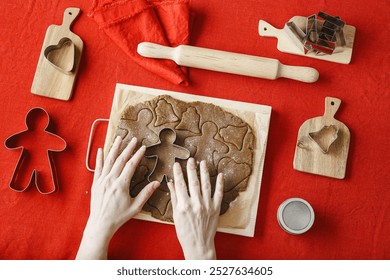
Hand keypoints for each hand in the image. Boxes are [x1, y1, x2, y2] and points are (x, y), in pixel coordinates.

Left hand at [76, 136, 159, 258]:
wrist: (101, 223)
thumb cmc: (119, 216)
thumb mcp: (136, 206)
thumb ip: (146, 193)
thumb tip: (157, 183)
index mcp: (121, 185)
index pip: (131, 165)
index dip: (138, 155)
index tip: (143, 148)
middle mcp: (111, 180)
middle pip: (120, 160)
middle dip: (128, 148)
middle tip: (134, 139)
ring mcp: (102, 181)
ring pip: (109, 161)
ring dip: (114, 149)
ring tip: (119, 138)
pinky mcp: (96, 183)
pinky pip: (97, 168)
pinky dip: (99, 158)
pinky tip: (101, 150)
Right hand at [168, 158, 223, 259]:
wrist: (199, 245)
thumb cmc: (185, 232)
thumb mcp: (176, 215)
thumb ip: (175, 197)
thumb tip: (171, 182)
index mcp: (183, 206)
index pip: (180, 184)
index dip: (178, 172)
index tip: (177, 164)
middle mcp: (196, 204)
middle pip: (193, 182)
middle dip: (191, 169)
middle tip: (190, 159)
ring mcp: (207, 206)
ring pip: (206, 185)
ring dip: (204, 172)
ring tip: (203, 162)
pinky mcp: (216, 209)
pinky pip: (218, 193)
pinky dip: (219, 183)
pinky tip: (220, 174)